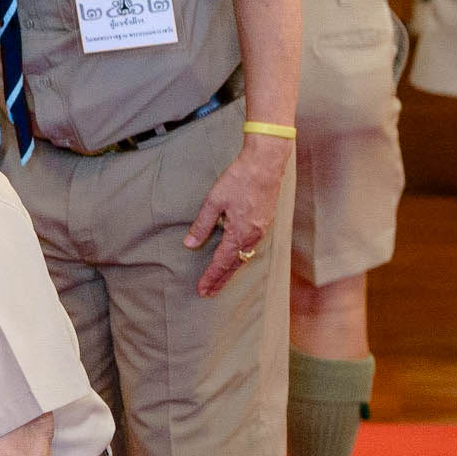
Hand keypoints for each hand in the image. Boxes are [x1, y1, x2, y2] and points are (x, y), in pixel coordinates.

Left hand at [184, 135, 286, 296]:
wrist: (266, 163)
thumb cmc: (239, 179)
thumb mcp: (214, 201)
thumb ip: (202, 224)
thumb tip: (190, 243)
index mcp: (239, 233)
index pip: (222, 262)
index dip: (211, 277)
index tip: (202, 290)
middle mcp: (253, 236)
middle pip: (235, 264)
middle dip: (221, 280)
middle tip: (208, 293)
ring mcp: (261, 230)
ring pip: (244, 257)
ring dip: (231, 270)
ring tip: (219, 280)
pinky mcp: (265, 222)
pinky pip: (251, 247)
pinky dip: (240, 257)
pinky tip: (235, 258)